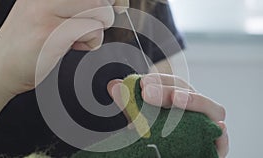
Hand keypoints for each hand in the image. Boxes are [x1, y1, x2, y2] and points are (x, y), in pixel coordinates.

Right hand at [0, 0, 122, 94]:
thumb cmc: (30, 42)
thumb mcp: (51, 13)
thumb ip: (79, 6)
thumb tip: (117, 3)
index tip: (118, 5)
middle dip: (105, 15)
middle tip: (88, 29)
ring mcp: (46, 9)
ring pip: (100, 9)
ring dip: (96, 29)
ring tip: (77, 38)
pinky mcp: (50, 31)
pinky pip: (91, 30)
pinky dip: (89, 42)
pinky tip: (72, 46)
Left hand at [107, 73, 228, 157]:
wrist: (163, 155)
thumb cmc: (155, 136)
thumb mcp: (140, 120)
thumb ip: (130, 104)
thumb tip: (113, 85)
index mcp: (179, 100)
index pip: (172, 84)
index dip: (158, 81)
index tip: (141, 83)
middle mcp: (194, 109)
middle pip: (188, 93)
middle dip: (167, 90)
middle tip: (146, 91)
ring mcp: (207, 125)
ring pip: (211, 109)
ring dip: (194, 102)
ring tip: (177, 99)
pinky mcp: (215, 144)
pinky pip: (222, 138)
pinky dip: (222, 133)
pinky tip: (218, 126)